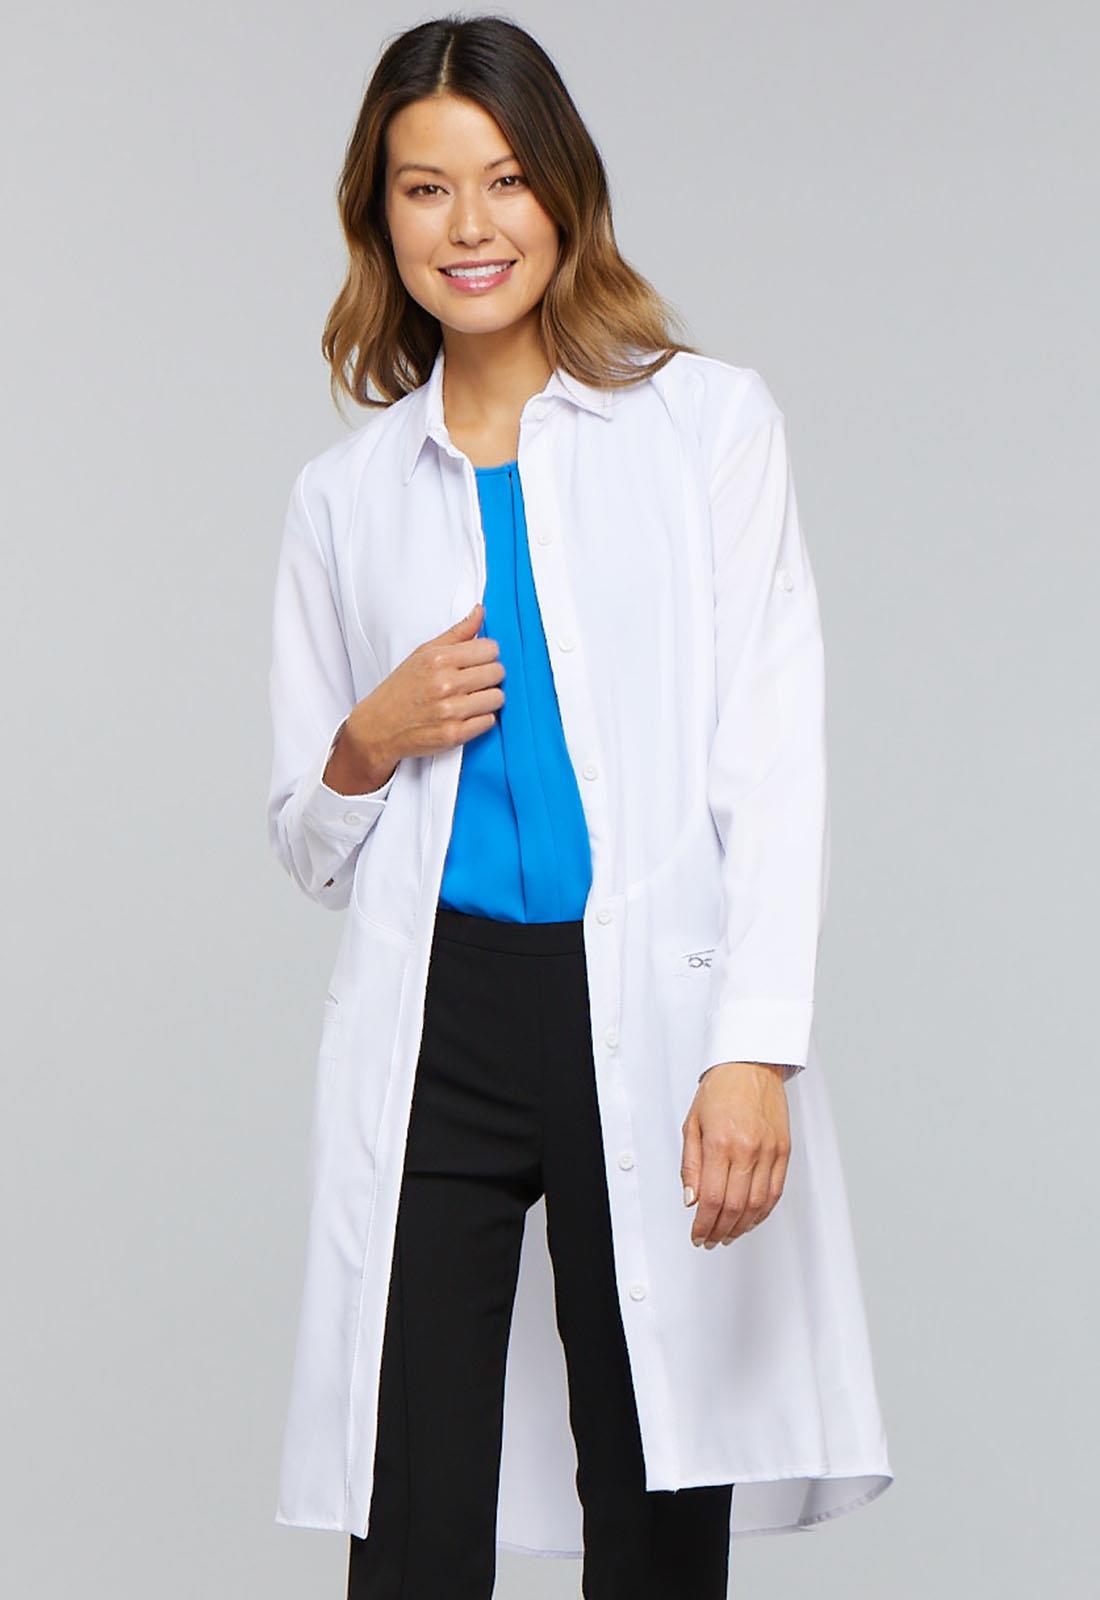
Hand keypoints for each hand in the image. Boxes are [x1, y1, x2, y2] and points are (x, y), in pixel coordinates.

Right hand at [323, 602, 503, 792]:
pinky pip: (489, 721)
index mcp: (438, 660)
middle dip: (490, 675)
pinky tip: (466, 715)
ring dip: (488, 698)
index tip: (478, 660)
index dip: (487, 654)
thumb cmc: (400, 690)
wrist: (378, 727)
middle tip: (475, 680)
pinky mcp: (454, 735)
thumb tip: (480, 612)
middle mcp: (445, 684)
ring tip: (471, 698)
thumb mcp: (423, 654)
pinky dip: (481, 719)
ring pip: (497, 698)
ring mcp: (450, 711)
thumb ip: (456, 633)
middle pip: (497, 672)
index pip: (490, 648)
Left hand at [680, 1062, 790, 1246]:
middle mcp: (747, 1150)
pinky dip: (763, 1212)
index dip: (703, 1225)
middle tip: (710, 1239)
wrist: (750, 1065)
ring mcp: (769, 1151)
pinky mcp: (784, 1151)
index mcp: (720, 1143)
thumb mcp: (692, 1125)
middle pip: (734, 1207)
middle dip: (720, 1230)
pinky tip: (751, 1219)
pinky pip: (775, 1192)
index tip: (698, 1235)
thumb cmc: (720, 1091)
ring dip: (742, 1227)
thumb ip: (690, 1165)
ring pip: (757, 1205)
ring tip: (729, 1234)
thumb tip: (691, 1200)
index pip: (711, 1199)